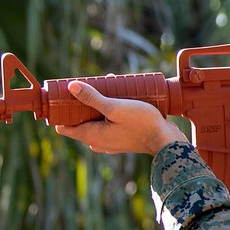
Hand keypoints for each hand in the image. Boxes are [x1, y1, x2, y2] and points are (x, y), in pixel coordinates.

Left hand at [55, 81, 185, 155]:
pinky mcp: (123, 139)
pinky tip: (119, 101)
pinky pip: (108, 125)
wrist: (167, 141)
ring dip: (97, 107)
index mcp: (91, 136)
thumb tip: (71, 86)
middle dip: (81, 105)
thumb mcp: (115, 107)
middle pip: (80, 122)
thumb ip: (92, 98)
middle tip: (88, 87)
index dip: (61, 112)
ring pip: (95, 122)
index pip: (64, 128)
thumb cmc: (142, 124)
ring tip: (106, 90)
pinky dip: (109, 113)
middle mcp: (98, 142)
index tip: (63, 98)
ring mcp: (111, 142)